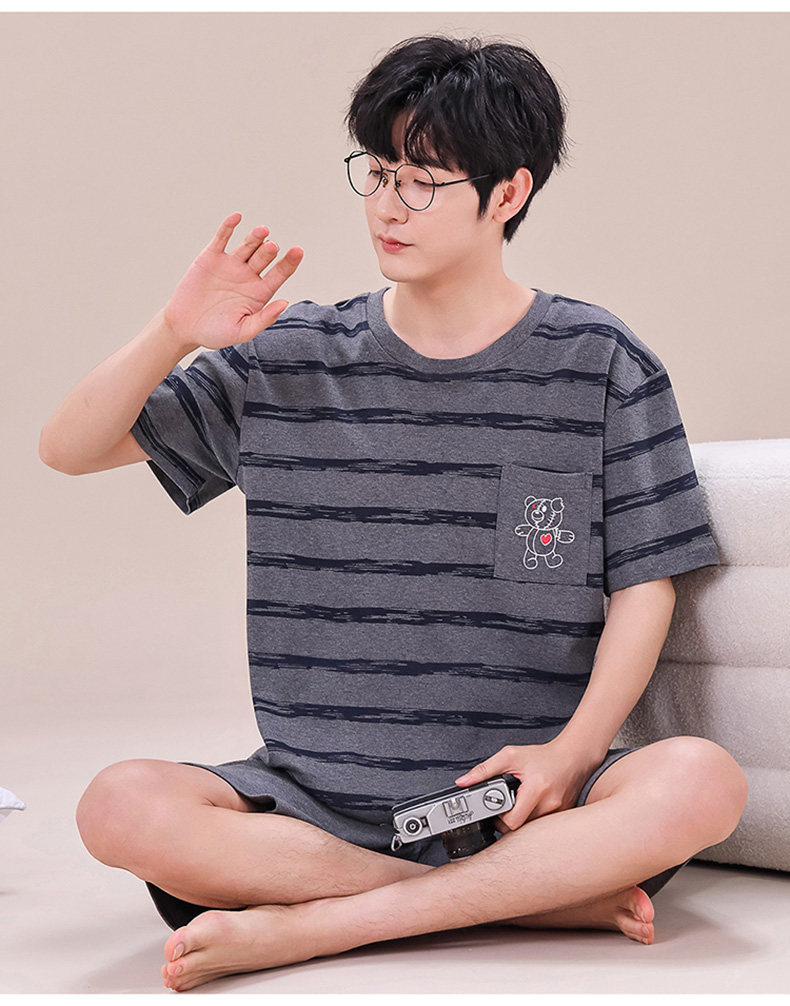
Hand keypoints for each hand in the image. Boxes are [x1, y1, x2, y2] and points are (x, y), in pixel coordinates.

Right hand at [163, 213, 303, 350]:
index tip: (298, 251)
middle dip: (269, 251)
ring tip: (263, 231)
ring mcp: (231, 264)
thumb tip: (285, 303)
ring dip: (255, 237)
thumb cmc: (215, 333)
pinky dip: (229, 227)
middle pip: (264, 257)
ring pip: (247, 246)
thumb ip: (264, 319)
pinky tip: (237, 217)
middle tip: (272, 247)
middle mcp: (248, 275)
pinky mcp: (211, 257)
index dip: (290, 262)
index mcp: (260, 292)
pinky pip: (222, 238)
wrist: (185, 327)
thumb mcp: (242, 331)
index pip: (280, 274)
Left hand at [453, 737, 596, 834]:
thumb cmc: (543, 756)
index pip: (512, 822)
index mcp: (535, 789)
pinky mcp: (563, 818)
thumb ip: (484, 769)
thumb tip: (463, 782)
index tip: (496, 810)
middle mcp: (549, 805)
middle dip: (508, 822)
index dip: (499, 819)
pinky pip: (543, 828)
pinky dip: (534, 821)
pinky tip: (532, 809)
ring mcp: (558, 814)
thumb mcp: (510, 756)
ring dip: (522, 822)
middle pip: (521, 829)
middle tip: (505, 810)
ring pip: (532, 831)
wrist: (573, 757)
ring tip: (519, 808)